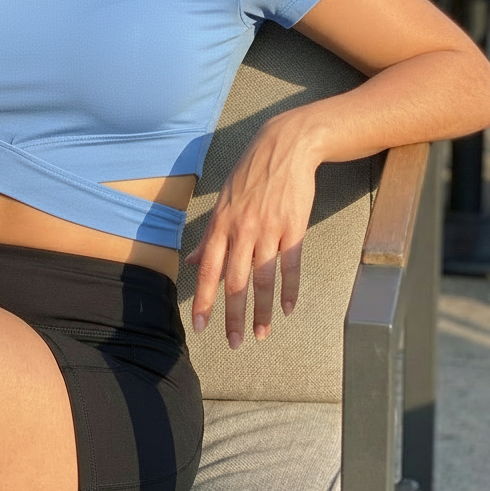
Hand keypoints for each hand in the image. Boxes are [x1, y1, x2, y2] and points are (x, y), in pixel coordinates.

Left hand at [185, 118, 317, 347]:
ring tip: (261, 334)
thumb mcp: (223, 201)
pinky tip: (289, 309)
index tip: (200, 327)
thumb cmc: (250, 175)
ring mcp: (270, 230)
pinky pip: (291, 265)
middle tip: (232, 343)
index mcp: (221, 224)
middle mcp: (242, 230)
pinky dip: (290, 290)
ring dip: (263, 311)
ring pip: (263, 279)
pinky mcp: (295, 228)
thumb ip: (210, 235)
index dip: (204, 301)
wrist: (284, 148)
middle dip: (232, 316)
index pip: (208, 270)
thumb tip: (194, 262)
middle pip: (235, 282)